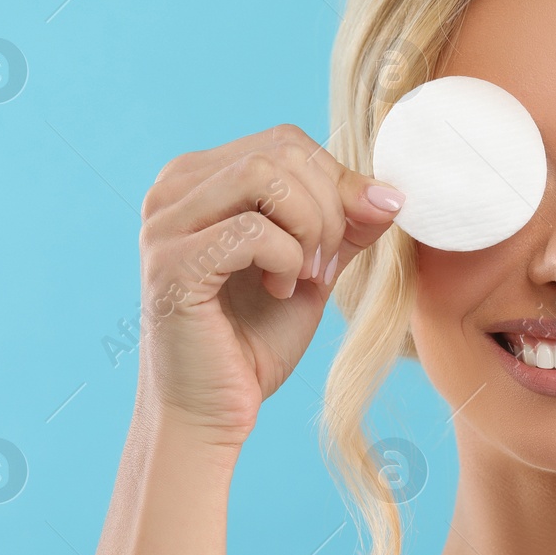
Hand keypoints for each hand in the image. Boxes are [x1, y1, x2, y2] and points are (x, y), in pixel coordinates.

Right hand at [135, 124, 403, 450]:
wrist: (212, 412)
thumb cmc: (254, 340)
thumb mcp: (314, 267)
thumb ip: (346, 223)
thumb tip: (391, 191)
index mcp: (200, 179)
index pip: (287, 143)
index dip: (337, 182)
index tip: (352, 237)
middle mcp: (171, 190)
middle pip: (281, 152)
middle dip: (329, 207)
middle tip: (326, 265)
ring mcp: (164, 224)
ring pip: (265, 176)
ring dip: (308, 228)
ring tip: (306, 276)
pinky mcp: (170, 264)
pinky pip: (251, 230)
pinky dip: (286, 260)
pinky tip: (280, 292)